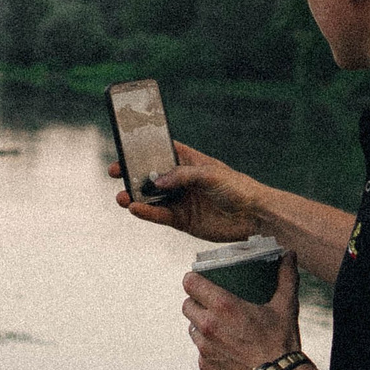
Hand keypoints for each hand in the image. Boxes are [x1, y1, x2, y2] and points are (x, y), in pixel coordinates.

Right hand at [111, 141, 262, 242]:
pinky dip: (147, 213)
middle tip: (115, 172)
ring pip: (152, 198)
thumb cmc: (238, 187)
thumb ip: (182, 176)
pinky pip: (160, 216)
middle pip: (151, 176)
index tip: (124, 148)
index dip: (143, 149)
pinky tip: (135, 209)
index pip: (162, 151)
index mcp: (190, 162)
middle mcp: (182, 181)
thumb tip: (156, 181)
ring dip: (135, 196)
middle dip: (132, 173)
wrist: (254, 215)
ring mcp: (182, 201)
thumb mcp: (210, 174)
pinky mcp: (183, 221)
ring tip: (122, 196)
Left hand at [182, 252, 301, 369]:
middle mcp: (208, 325)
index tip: (200, 280)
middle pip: (187, 305)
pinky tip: (224, 348)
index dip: (193, 279)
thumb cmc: (282, 341)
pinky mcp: (206, 367)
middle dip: (196, 301)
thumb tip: (290, 254)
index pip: (190, 283)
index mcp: (223, 306)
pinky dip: (209, 348)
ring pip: (192, 329)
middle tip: (211, 302)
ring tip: (217, 325)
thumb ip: (286, 277)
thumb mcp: (286, 305)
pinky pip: (200, 352)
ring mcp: (205, 349)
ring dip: (201, 325)